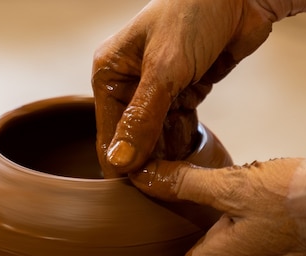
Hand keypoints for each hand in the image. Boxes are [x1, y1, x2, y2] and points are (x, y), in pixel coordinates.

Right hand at [92, 0, 285, 176]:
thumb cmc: (196, 12)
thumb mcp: (165, 68)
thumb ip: (142, 117)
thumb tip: (120, 160)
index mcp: (109, 73)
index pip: (108, 132)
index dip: (122, 162)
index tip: (139, 188)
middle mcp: (128, 83)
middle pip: (131, 138)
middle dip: (147, 160)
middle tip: (164, 185)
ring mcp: (156, 90)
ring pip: (154, 136)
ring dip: (166, 153)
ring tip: (178, 173)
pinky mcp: (181, 92)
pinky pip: (175, 126)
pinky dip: (182, 139)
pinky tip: (187, 153)